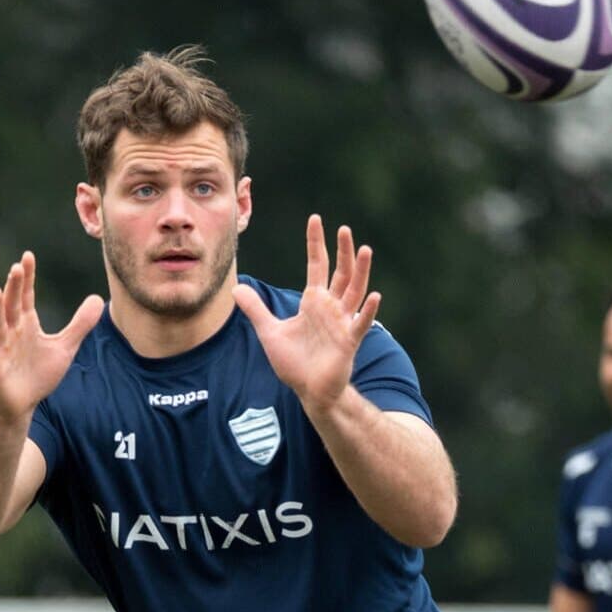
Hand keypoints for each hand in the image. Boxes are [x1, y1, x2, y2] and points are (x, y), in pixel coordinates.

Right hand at [0, 251, 103, 423]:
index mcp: (26, 325)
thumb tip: (98, 299)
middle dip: (14, 288)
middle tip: (16, 268)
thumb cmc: (40, 373)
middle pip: (12, 307)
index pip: (26, 296)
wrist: (23, 404)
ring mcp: (1, 351)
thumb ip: (80, 324)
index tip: (28, 256)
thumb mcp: (65, 347)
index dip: (27, 278)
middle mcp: (11, 333)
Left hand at [232, 215, 380, 409]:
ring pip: (355, 292)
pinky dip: (369, 311)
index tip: (315, 220)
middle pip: (341, 272)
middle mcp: (330, 307)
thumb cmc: (294, 363)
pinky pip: (361, 324)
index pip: (317, 265)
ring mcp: (342, 323)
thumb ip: (255, 309)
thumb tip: (236, 288)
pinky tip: (375, 296)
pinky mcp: (349, 342)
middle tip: (343, 228)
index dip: (316, 244)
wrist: (309, 391)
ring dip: (361, 272)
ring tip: (365, 250)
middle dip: (342, 251)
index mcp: (313, 302)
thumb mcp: (269, 332)